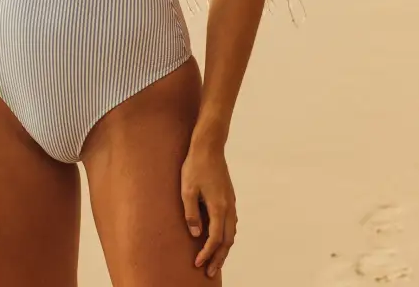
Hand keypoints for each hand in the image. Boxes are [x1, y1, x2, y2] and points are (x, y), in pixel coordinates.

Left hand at [180, 139, 236, 277]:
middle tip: (210, 273)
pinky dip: (226, 237)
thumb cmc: (195, 166)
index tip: (198, 264)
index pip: (215, 238)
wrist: (209, 146)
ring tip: (215, 260)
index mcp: (219, 207)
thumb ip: (190, 212)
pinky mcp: (229, 199)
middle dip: (219, 258)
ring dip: (224, 249)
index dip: (207, 253)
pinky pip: (231, 224)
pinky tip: (219, 240)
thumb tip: (195, 234)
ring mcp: (231, 203)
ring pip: (231, 233)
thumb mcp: (186, 189)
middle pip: (227, 241)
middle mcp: (228, 208)